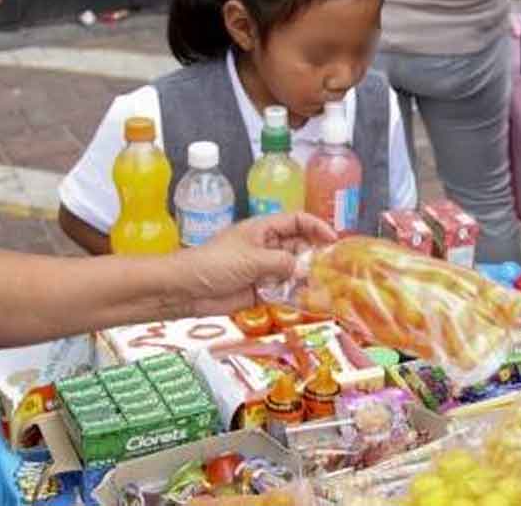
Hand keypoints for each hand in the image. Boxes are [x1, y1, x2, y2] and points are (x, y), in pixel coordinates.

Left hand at [177, 213, 335, 315]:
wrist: (186, 290)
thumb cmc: (214, 264)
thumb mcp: (252, 259)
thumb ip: (282, 263)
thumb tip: (305, 269)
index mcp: (263, 229)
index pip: (297, 221)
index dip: (317, 227)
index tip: (333, 240)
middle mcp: (266, 247)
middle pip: (299, 247)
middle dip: (315, 256)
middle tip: (333, 268)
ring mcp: (263, 269)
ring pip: (293, 271)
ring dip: (306, 278)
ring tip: (324, 286)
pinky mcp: (259, 291)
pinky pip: (283, 291)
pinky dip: (294, 295)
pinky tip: (306, 300)